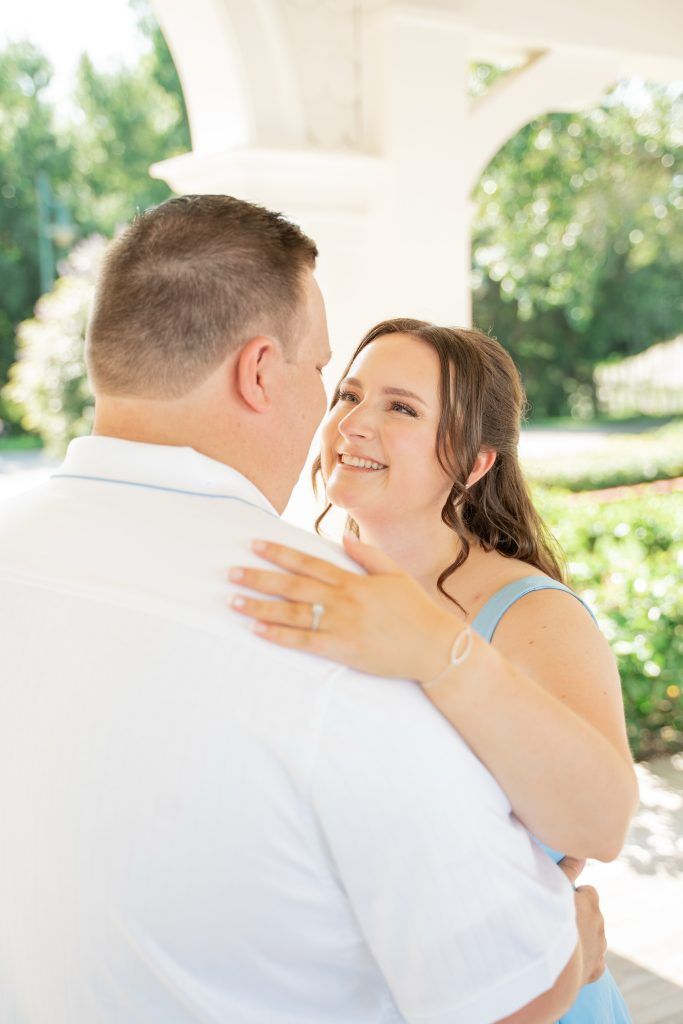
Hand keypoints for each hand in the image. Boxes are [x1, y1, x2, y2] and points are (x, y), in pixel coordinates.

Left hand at [228, 533, 462, 683]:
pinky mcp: (342, 649)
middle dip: (259, 577)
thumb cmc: (416, 610)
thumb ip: (367, 555)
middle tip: (230, 572)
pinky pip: (304, 641)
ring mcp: (341, 625)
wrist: (434, 646)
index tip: (255, 545)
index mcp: (353, 580)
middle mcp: (343, 599)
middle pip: (292, 585)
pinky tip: (257, 629)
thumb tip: (343, 538)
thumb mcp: (394, 575)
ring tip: (234, 600)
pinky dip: (279, 635)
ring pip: (292, 612)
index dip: (279, 553)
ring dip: (260, 606)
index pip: (308, 562)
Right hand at [560, 856, 605, 986]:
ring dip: (580, 939)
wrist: (553, 962)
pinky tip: (570, 961)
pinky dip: (585, 962)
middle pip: (590, 916)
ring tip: (559, 942)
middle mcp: (600, 924)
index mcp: (591, 902)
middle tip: (555, 921)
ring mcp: (599, 948)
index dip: (574, 896)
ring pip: (593, 939)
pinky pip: (594, 962)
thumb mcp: (554, 887)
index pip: (588, 893)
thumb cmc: (549, 920)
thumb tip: (581, 854)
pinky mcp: (596, 969)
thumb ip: (567, 869)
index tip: (560, 902)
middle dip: (578, 918)